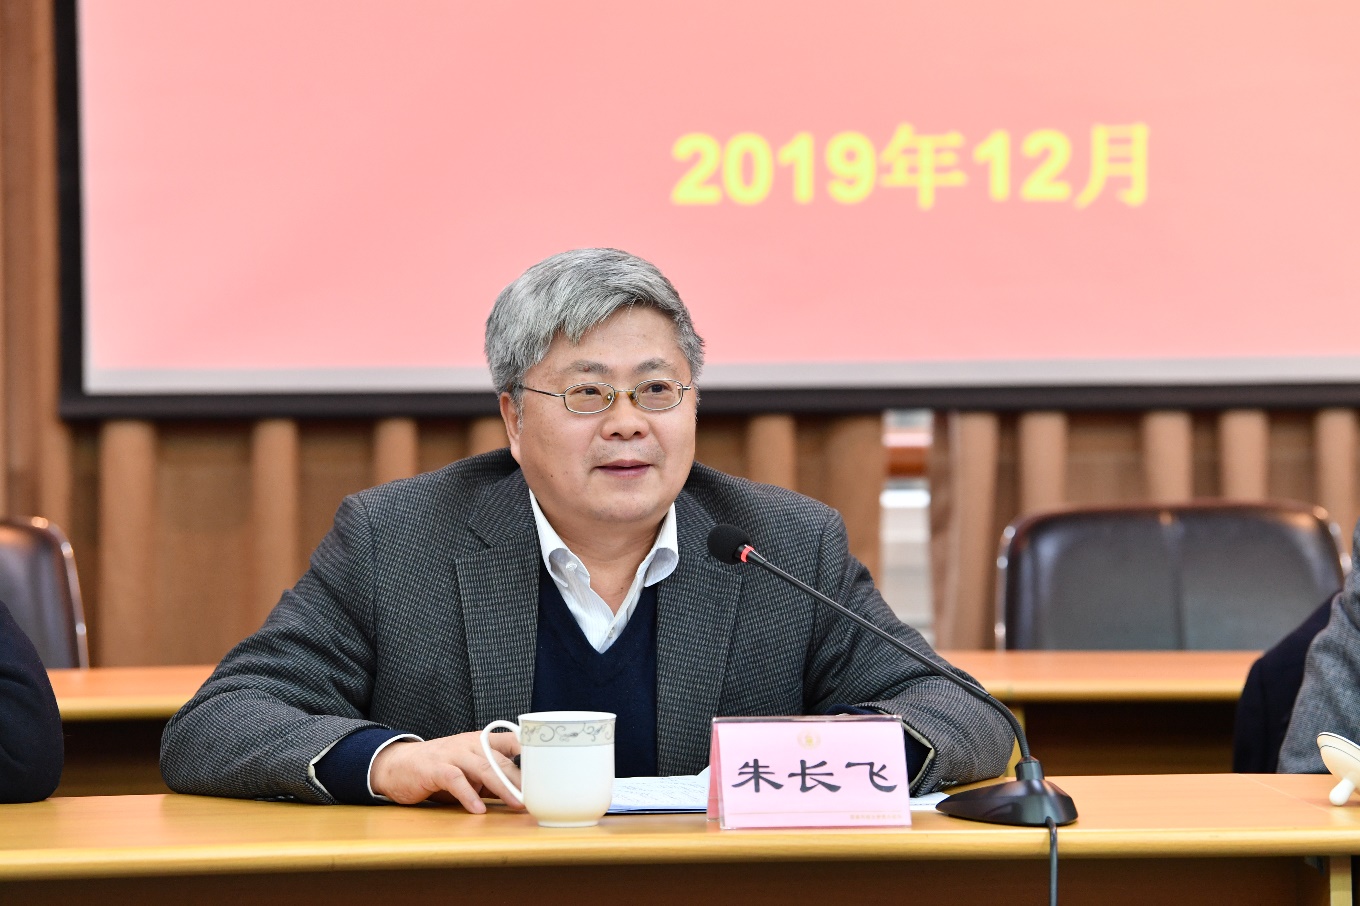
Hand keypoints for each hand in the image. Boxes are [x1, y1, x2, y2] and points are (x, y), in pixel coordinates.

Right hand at [370, 730, 522, 812]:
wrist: (398, 765)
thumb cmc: (440, 768)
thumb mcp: (470, 770)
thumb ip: (492, 778)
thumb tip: (522, 794)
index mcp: (481, 741)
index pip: (512, 739)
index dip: (530, 750)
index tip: (549, 765)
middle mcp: (469, 743)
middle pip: (500, 759)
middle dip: (520, 778)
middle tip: (537, 796)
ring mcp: (452, 754)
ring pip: (482, 767)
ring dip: (502, 786)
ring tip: (517, 803)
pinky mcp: (435, 768)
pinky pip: (455, 780)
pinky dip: (468, 795)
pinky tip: (478, 809)